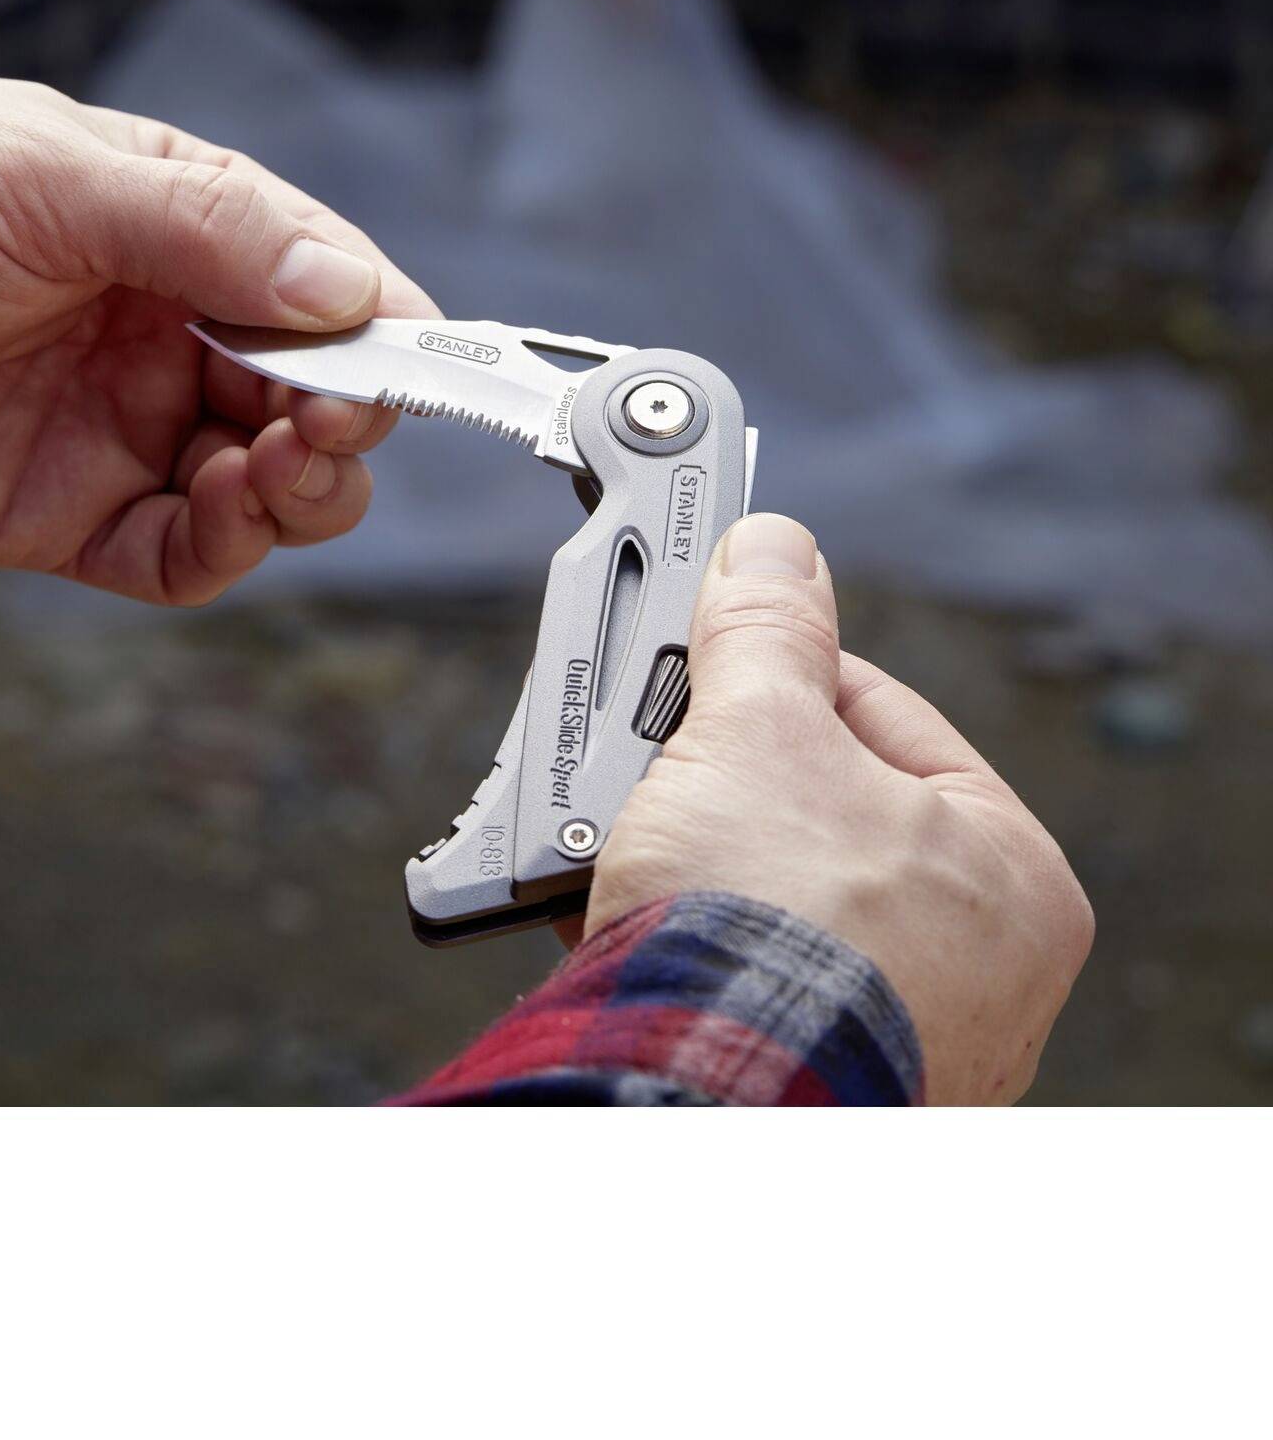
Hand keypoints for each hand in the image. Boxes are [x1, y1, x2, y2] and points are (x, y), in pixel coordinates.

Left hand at [0, 77, 437, 601]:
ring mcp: (118, 425)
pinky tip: (224, 505)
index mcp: (173, 225)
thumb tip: (348, 289)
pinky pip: (182, 552)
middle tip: (329, 417)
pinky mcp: (65, 515)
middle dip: (348, 412)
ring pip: (268, 482)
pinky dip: (228, 543)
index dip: (379, 325)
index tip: (411, 363)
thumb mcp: (45, 176)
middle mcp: (162, 329)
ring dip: (304, 484)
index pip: (320, 277)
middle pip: (312, 392)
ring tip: (279, 460)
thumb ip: (204, 229)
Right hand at [580, 512, 1094, 1103]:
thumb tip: (774, 547)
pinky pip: (740, 966)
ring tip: (632, 830)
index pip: (882, 715)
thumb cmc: (766, 922)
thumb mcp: (755, 730)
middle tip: (660, 750)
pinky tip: (624, 907)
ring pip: (773, 890)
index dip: (777, 672)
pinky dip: (683, 932)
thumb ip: (765, 629)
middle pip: (823, 807)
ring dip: (692, 854)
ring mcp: (897, 1030)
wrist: (695, 1088)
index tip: (708, 657)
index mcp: (1011, 874)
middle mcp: (979, 967)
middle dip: (724, 776)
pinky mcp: (810, 1073)